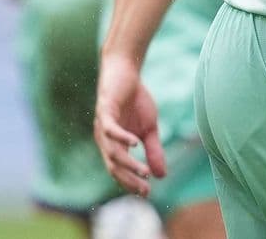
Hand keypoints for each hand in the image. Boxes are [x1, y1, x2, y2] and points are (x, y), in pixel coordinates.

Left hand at [94, 53, 165, 196]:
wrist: (125, 72)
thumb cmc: (135, 100)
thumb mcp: (150, 129)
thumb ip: (154, 150)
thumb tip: (162, 176)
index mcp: (114, 145)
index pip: (120, 171)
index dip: (132, 183)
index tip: (148, 193)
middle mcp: (104, 140)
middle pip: (114, 167)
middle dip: (129, 180)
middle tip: (146, 189)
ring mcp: (103, 127)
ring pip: (113, 152)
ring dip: (129, 164)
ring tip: (145, 172)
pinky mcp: (105, 111)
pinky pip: (111, 130)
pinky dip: (123, 138)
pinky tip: (136, 144)